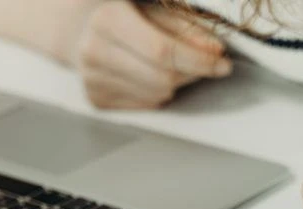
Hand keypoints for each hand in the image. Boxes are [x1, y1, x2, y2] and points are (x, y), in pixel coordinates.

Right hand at [70, 1, 231, 108]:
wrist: (80, 29)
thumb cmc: (124, 13)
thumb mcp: (153, 9)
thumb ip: (185, 28)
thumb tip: (215, 51)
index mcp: (107, 20)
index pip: (162, 51)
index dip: (198, 60)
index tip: (222, 63)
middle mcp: (93, 52)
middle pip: (162, 78)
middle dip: (191, 73)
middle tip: (204, 64)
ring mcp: (92, 80)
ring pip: (157, 95)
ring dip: (175, 83)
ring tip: (170, 65)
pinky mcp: (96, 100)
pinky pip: (146, 105)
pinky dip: (157, 92)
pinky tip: (148, 75)